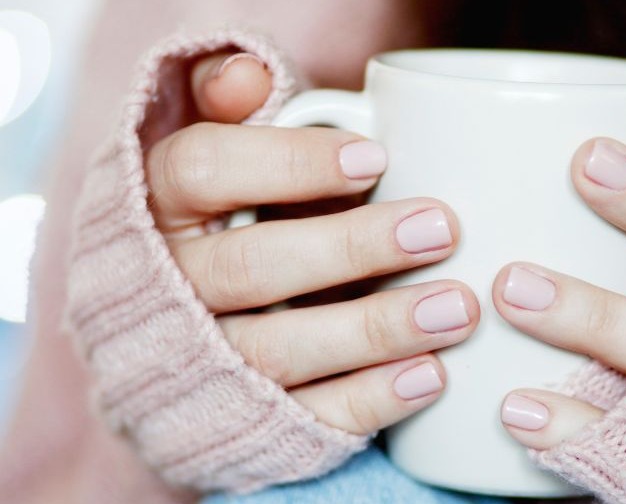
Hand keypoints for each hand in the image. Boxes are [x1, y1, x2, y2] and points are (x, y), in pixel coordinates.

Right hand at [145, 52, 478, 435]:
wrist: (182, 339)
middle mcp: (167, 288)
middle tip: (440, 229)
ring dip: (374, 330)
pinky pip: (303, 418)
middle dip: (349, 249)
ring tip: (457, 309)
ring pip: (277, 351)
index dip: (288, 164)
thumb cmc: (230, 219)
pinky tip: (431, 375)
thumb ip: (228, 102)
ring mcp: (200, 364)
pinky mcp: (241, 422)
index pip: (201, 171)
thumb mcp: (222, 153)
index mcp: (158, 207)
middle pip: (248, 267)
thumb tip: (248, 73)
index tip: (377, 159)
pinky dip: (370, 399)